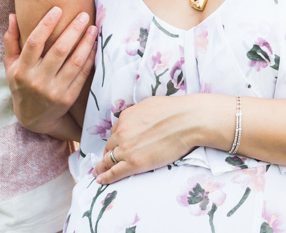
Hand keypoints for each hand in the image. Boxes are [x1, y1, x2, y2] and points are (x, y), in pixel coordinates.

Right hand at [4, 7, 97, 135]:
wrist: (33, 118)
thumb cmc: (21, 84)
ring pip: (75, 62)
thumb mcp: (10, 66)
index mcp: (22, 71)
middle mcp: (38, 81)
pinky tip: (94, 45)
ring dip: (86, 42)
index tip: (57, 9)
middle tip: (83, 15)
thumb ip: (11, 41)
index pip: (34, 43)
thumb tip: (13, 16)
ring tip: (93, 28)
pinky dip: (90, 57)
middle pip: (59, 51)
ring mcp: (54, 91)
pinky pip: (83, 74)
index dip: (46, 24)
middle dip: (73, 30)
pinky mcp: (68, 97)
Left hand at [94, 94, 225, 183]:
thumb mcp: (150, 105)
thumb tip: (139, 118)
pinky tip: (100, 180)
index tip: (114, 146)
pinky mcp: (134, 163)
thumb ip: (139, 113)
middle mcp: (122, 132)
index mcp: (126, 117)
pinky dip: (105, 177)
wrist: (187, 121)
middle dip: (107, 153)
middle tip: (105, 160)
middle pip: (109, 146)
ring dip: (101, 166)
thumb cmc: (175, 111)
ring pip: (108, 160)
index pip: (115, 131)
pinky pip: (114, 172)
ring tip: (98, 172)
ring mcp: (127, 148)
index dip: (115, 140)